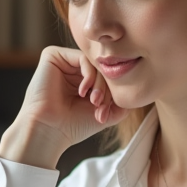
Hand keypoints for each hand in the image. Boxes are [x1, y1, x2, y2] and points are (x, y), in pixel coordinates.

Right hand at [0, 46, 129, 168]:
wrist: (48, 131)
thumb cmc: (72, 126)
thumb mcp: (106, 113)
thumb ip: (121, 100)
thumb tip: (138, 91)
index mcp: (81, 80)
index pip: (106, 75)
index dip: (111, 91)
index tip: (107, 111)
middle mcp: (71, 68)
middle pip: (102, 67)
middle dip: (106, 88)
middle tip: (101, 106)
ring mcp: (62, 61)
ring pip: (94, 62)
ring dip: (99, 83)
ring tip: (94, 101)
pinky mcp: (52, 55)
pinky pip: (82, 57)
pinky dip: (88, 74)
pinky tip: (83, 91)